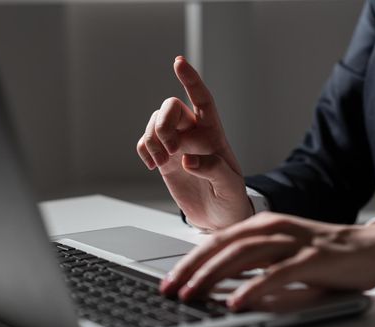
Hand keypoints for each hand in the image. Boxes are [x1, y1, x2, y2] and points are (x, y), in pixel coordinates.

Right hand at [136, 56, 252, 230]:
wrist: (219, 217)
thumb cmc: (230, 198)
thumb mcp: (230, 186)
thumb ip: (213, 170)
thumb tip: (188, 160)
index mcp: (214, 134)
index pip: (202, 99)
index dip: (191, 80)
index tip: (178, 62)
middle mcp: (193, 134)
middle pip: (171, 108)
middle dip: (163, 124)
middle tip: (169, 151)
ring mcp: (176, 145)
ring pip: (155, 123)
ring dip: (152, 139)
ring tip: (160, 162)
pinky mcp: (164, 159)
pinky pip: (146, 143)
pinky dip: (144, 149)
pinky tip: (152, 165)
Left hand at [160, 212, 374, 310]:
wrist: (368, 248)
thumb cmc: (319, 254)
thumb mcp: (277, 254)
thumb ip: (248, 263)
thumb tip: (215, 280)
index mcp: (259, 225)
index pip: (215, 242)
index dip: (189, 262)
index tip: (168, 281)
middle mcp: (272, 227)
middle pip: (223, 246)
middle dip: (192, 269)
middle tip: (170, 290)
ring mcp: (292, 241)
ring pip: (243, 255)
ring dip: (213, 276)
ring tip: (192, 295)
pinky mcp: (313, 258)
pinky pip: (277, 273)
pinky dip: (254, 287)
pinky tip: (236, 302)